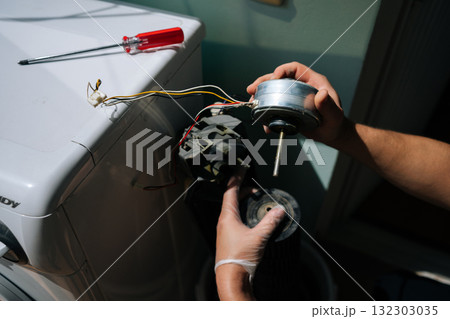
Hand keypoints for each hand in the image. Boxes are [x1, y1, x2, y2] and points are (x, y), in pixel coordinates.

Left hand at [215, 168, 284, 299]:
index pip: (230, 190)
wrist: (231, 278)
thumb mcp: (259, 237)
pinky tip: (251, 218)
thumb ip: (270, 222)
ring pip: (233, 209)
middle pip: (231, 198)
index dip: (237, 178)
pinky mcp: (228, 238)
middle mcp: (223, 221)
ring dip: (243, 201)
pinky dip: (243, 212)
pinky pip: (234, 218)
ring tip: (255, 199)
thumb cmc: (239, 258)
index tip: (241, 168)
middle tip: (255, 186)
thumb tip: (278, 210)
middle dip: (243, 189)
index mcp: (227, 216)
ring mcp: (224, 230)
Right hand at [247, 62, 350, 145]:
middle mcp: (300, 86)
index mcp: (312, 81)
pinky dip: (266, 112)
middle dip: (264, 81)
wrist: (331, 133)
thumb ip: (329, 105)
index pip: (295, 69)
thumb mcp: (334, 114)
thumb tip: (321, 94)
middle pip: (279, 78)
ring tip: (252, 102)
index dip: (283, 70)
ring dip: (260, 95)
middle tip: (252, 88)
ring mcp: (292, 97)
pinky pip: (273, 106)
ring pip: (273, 91)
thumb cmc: (335, 122)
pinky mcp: (287, 108)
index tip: (275, 76)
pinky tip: (264, 122)